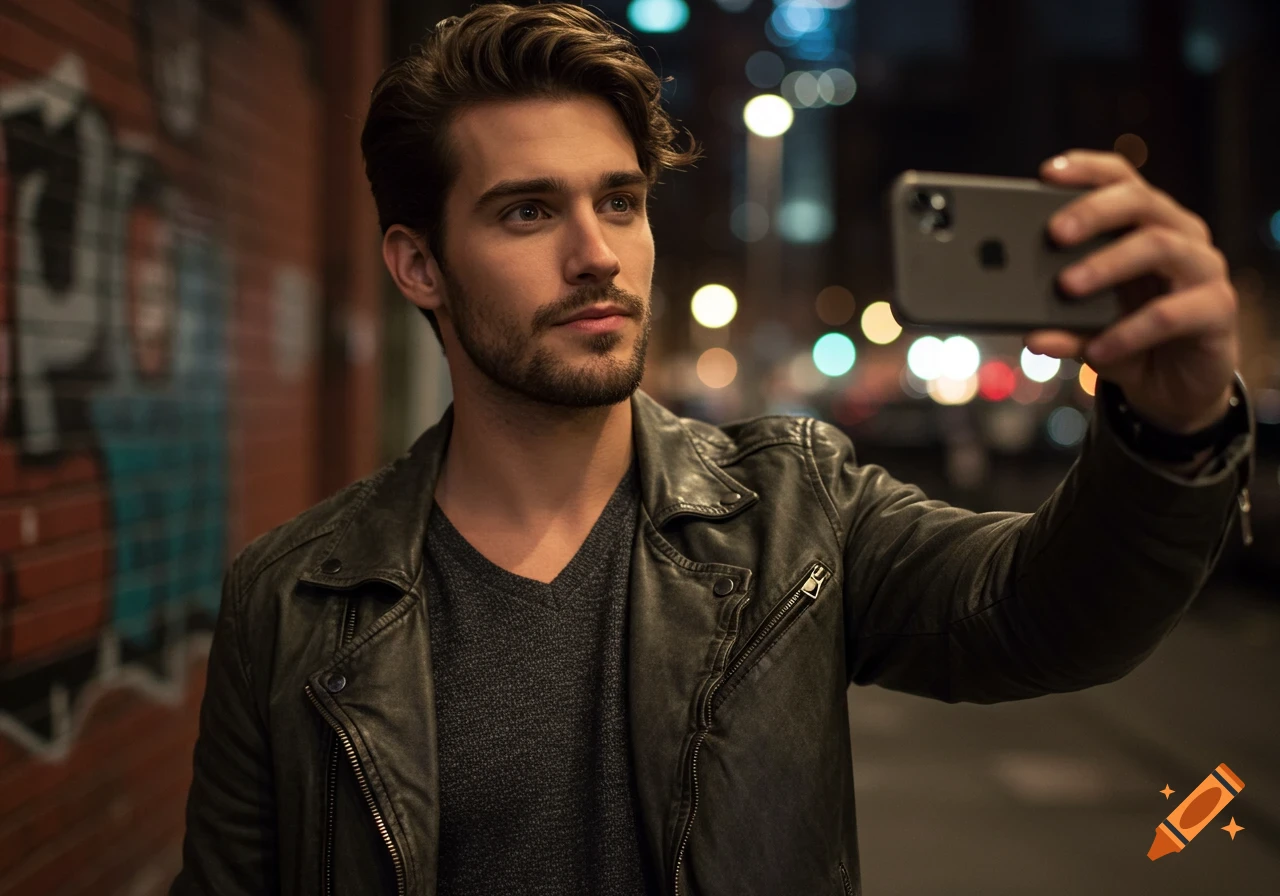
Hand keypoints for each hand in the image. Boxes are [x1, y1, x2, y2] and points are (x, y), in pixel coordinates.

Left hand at [1025, 150, 1238, 433]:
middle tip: (1053, 232)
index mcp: (1143, 223)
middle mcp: (1178, 234)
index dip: (1086, 169)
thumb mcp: (1083, 327)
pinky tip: (1097, 350)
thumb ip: (1056, 320)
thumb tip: (1028, 331)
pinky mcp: (1217, 309)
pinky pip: (1170, 313)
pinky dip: (1128, 331)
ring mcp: (1202, 268)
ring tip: (1066, 287)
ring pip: (1160, 245)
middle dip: (1093, 212)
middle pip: (1139, 201)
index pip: (1119, 179)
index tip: (1047, 174)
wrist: (1174, 384)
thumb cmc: (1126, 337)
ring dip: (1108, 264)